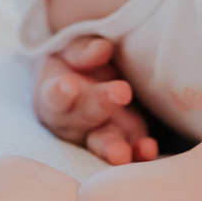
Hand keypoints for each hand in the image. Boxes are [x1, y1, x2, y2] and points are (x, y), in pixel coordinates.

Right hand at [33, 35, 158, 165]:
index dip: (60, 92)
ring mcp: (95, 134)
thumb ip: (84, 50)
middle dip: (100, 106)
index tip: (69, 84)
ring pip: (102, 142)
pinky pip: (128, 149)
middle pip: (83, 117)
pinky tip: (148, 151)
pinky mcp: (121, 140)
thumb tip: (102, 48)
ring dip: (113, 146)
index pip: (54, 95)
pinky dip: (138, 150)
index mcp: (53, 94)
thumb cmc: (75, 62)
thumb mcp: (73, 49)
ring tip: (123, 152)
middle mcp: (71, 121)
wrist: (87, 80)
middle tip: (121, 92)